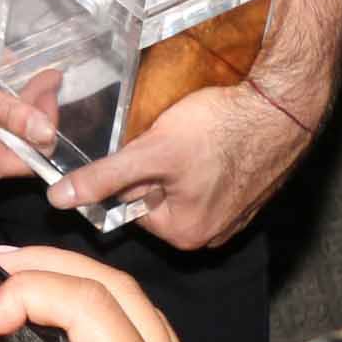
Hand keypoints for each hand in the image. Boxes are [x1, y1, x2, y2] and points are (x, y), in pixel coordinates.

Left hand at [47, 79, 315, 249]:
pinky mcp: (245, 190)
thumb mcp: (150, 152)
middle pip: (153, 193)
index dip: (125, 168)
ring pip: (178, 182)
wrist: (282, 107)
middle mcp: (209, 233)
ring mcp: (231, 213)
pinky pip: (206, 175)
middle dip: (151, 163)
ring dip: (174, 158)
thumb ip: (104, 177)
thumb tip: (59, 199)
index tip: (136, 144)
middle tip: (166, 134)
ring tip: (188, 132)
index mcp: (184, 234)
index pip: (127, 203)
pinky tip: (208, 134)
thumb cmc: (221, 129)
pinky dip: (201, 156)